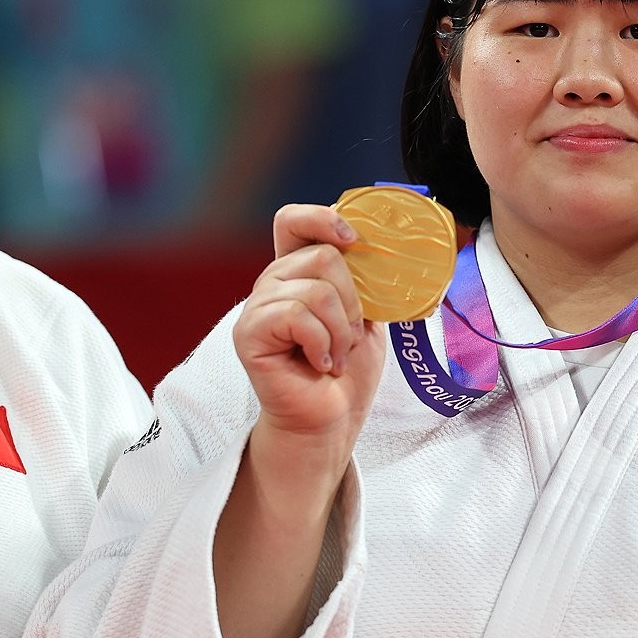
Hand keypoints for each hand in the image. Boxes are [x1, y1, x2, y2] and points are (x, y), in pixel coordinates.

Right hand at [232, 204, 385, 463]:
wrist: (331, 419)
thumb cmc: (348, 368)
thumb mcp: (366, 313)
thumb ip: (366, 278)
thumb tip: (389, 247)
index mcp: (297, 271)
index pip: (293, 221)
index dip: (322, 218)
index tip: (354, 239)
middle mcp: (272, 282)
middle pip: (322, 255)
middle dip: (353, 300)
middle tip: (349, 337)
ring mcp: (257, 307)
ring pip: (316, 290)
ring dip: (340, 330)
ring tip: (335, 356)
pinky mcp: (249, 333)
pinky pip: (297, 316)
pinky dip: (322, 344)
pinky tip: (320, 364)